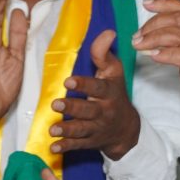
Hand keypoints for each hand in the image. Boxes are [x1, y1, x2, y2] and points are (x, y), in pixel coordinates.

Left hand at [52, 30, 141, 159]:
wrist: (127, 128)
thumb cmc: (114, 93)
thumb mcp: (114, 71)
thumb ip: (104, 53)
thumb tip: (108, 32)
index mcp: (109, 92)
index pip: (97, 87)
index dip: (84, 85)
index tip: (68, 81)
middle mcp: (104, 111)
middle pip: (88, 110)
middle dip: (72, 108)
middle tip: (55, 105)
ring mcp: (97, 128)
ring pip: (82, 130)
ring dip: (67, 130)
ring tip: (52, 129)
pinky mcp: (91, 142)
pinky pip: (78, 145)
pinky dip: (66, 147)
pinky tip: (53, 147)